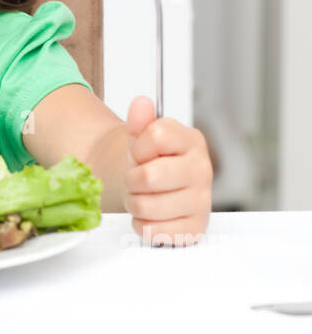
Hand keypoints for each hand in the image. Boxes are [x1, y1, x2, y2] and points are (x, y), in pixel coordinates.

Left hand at [123, 96, 212, 246]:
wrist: (157, 190)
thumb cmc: (152, 161)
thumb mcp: (142, 137)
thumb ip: (140, 120)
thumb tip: (141, 103)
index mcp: (192, 141)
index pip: (156, 135)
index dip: (139, 147)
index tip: (142, 153)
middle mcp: (202, 170)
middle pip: (149, 176)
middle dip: (132, 179)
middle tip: (137, 180)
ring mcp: (201, 201)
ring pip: (147, 205)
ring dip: (134, 203)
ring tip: (142, 196)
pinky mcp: (194, 228)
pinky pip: (154, 230)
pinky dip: (142, 224)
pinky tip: (151, 215)